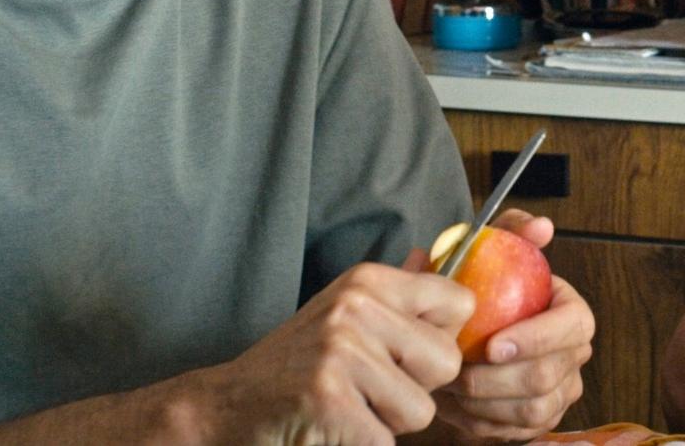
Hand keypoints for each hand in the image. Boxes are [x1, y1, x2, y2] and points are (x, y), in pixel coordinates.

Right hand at [184, 262, 475, 444]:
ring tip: (347, 407)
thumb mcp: (344, 316)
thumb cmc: (296, 364)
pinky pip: (384, 441)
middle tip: (368, 389)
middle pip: (447, 362)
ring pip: (421, 411)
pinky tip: (330, 427)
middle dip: (417, 389)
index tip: (407, 356)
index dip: (443, 340)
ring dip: (388, 424)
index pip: (459, 303)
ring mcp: (341, 351)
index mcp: (368, 281)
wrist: (225, 405)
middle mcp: (356, 307)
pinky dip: (361, 445)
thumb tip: (433, 256)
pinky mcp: (329, 399)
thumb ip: (396, 295)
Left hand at [432, 210, 594, 441]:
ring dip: (484, 403)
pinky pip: (515, 432)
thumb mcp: (492, 250)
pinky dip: (480, 422)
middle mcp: (574, 355)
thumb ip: (513, 230)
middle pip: (547, 376)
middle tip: (454, 371)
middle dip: (496, 379)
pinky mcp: (540, 421)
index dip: (537, 339)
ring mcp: (561, 391)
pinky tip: (453, 405)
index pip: (573, 326)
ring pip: (532, 410)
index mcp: (571, 312)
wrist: (468, 330)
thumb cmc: (483, 288)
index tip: (493, 345)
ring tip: (448, 387)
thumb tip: (542, 227)